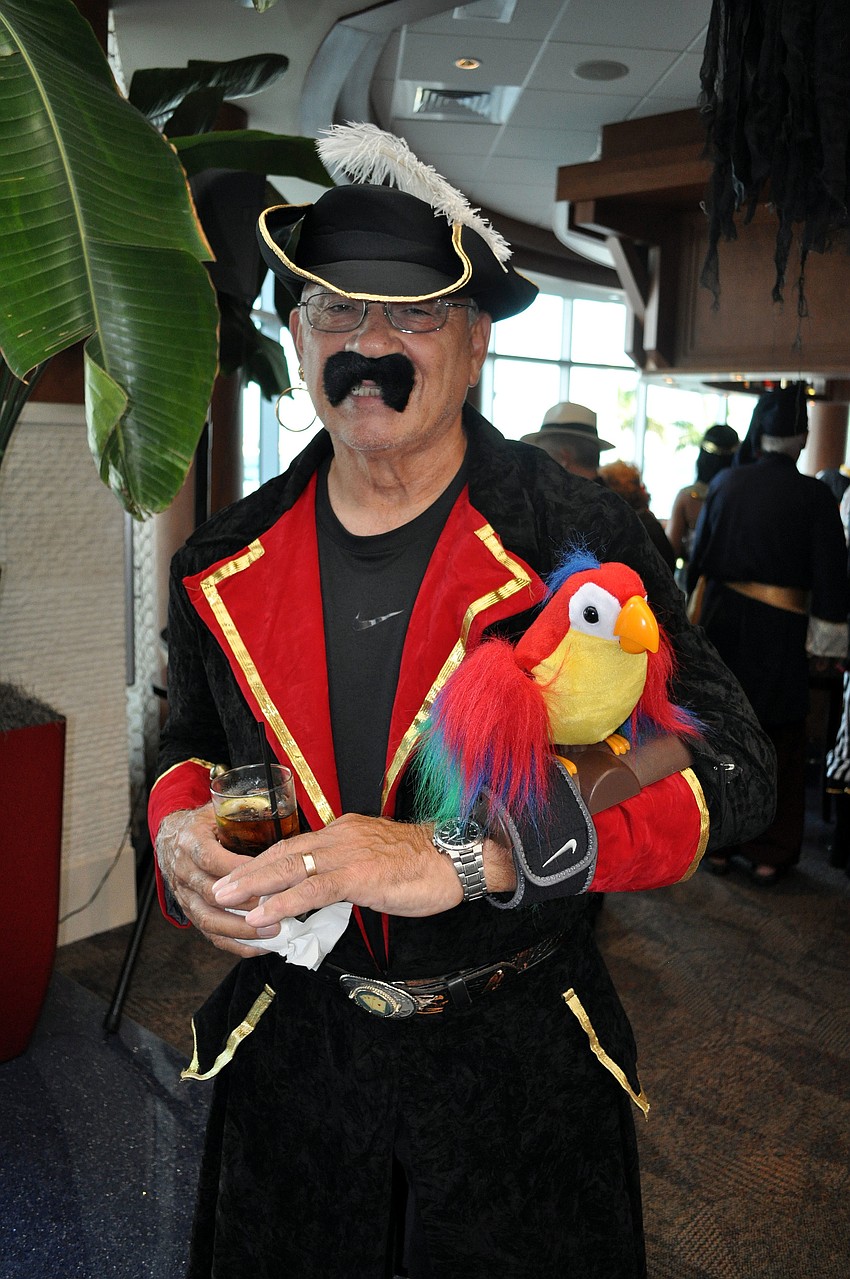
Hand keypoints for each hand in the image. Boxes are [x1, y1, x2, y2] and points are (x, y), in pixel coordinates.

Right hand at [155, 803, 280, 956]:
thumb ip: (241, 817)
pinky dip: (235, 943)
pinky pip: (210, 934)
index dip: (240, 871)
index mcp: (191, 842)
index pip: (212, 860)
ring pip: (209, 919)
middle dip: (245, 906)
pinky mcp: (190, 912)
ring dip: (242, 929)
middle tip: (276, 909)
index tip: (270, 875)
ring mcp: (184, 895)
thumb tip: (277, 817)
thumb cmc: (201, 824)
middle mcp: (183, 871)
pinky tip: (258, 946)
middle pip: (211, 895)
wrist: (171, 837)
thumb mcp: (216, 812)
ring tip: (272, 932)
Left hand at [211, 812, 515, 933]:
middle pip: (283, 852)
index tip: (240, 878)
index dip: (264, 862)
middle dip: (247, 871)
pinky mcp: (359, 875)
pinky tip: (262, 915)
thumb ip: (350, 871)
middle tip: (217, 887)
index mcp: (344, 830)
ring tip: (226, 900)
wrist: (458, 860)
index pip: (294, 845)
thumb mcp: (379, 863)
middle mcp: (341, 835)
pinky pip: (312, 888)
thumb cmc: (425, 866)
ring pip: (290, 867)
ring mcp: (349, 854)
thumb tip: (327, 893)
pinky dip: (282, 902)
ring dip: (253, 886)